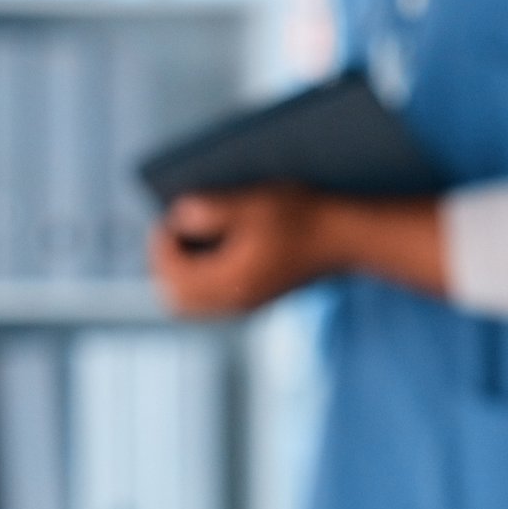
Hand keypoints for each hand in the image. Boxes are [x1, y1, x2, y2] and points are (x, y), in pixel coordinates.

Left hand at [147, 185, 328, 316]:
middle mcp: (234, 301)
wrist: (345, 238)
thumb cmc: (301, 217)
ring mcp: (246, 304)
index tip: (168, 218)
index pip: (174, 276)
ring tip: (188, 240)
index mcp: (230, 282)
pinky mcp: (256, 299)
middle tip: (172, 232)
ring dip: (181, 274)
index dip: (162, 245)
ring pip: (193, 304)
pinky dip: (200, 280)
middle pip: (176, 299)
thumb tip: (177, 216)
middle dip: (165, 265)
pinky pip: (211, 301)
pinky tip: (211, 251)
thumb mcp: (251, 204)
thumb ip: (209, 211)